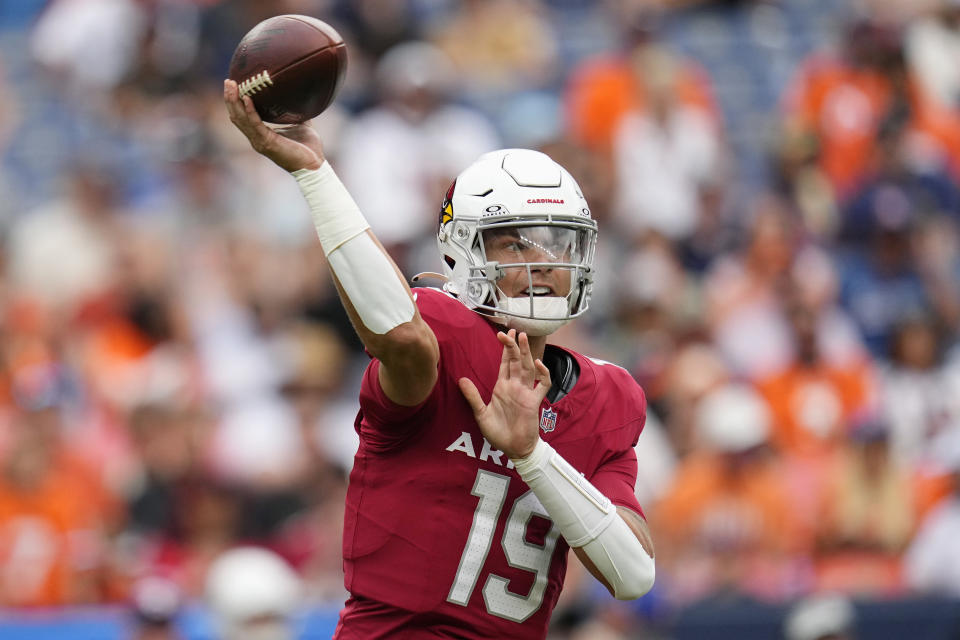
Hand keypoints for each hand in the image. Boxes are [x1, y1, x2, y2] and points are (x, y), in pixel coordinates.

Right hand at [223, 79, 324, 171]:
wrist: (314, 165)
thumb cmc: (308, 148)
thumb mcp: (300, 125)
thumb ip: (294, 112)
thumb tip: (298, 95)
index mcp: (261, 135)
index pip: (243, 117)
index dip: (236, 103)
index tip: (234, 86)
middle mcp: (257, 139)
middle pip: (237, 117)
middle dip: (231, 99)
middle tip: (228, 81)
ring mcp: (260, 142)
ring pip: (242, 119)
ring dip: (235, 102)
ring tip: (232, 85)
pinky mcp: (267, 143)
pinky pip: (255, 124)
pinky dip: (250, 111)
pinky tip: (247, 98)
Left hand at [458, 329, 551, 459]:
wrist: (513, 449)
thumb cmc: (498, 433)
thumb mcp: (481, 413)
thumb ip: (472, 396)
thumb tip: (460, 379)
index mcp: (502, 387)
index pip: (504, 363)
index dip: (505, 348)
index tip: (502, 334)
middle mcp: (515, 386)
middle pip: (517, 361)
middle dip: (515, 345)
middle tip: (512, 330)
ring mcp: (526, 393)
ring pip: (528, 368)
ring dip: (527, 353)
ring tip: (523, 338)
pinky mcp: (534, 402)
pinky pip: (543, 385)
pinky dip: (543, 374)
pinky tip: (538, 364)